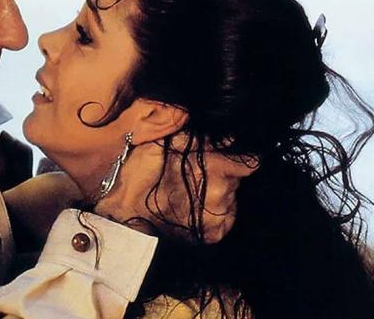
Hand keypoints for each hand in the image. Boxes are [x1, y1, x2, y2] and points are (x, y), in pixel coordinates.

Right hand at [93, 139, 251, 242]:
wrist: (124, 202)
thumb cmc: (146, 167)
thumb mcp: (174, 140)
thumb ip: (205, 138)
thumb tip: (230, 138)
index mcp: (216, 168)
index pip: (250, 162)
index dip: (238, 157)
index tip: (228, 157)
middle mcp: (221, 194)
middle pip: (238, 179)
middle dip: (223, 174)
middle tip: (197, 173)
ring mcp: (218, 217)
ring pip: (230, 198)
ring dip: (217, 194)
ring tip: (191, 191)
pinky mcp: (214, 234)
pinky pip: (224, 219)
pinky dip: (213, 213)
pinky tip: (192, 207)